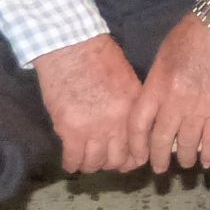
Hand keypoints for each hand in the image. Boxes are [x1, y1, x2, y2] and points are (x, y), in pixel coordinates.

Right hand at [32, 34, 144, 174]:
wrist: (69, 46)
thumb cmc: (99, 56)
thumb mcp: (128, 79)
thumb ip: (131, 105)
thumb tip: (132, 126)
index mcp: (133, 109)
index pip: (139, 149)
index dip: (133, 159)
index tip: (126, 160)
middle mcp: (117, 124)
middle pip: (118, 161)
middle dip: (111, 163)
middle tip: (104, 159)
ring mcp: (93, 129)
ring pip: (95, 163)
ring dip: (91, 164)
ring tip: (86, 159)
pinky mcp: (69, 130)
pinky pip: (73, 160)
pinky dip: (71, 164)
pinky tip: (71, 161)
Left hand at [130, 1, 209, 173]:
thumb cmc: (193, 34)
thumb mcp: (164, 55)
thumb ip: (157, 82)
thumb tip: (154, 103)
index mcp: (158, 85)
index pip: (139, 123)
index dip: (135, 144)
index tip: (136, 155)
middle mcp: (176, 101)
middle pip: (162, 139)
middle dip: (159, 158)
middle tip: (159, 169)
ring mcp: (200, 107)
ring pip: (188, 143)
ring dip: (185, 158)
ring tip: (184, 163)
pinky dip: (209, 153)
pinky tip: (207, 162)